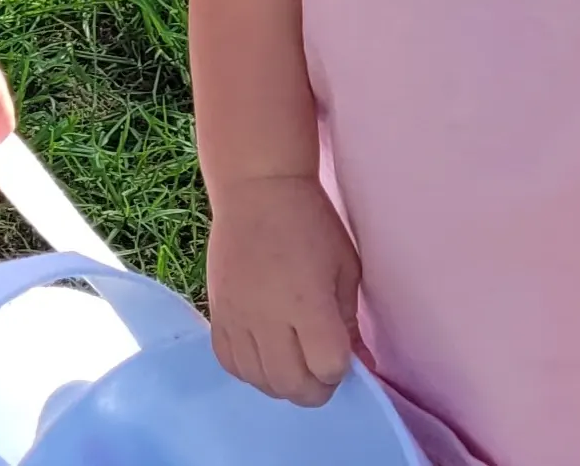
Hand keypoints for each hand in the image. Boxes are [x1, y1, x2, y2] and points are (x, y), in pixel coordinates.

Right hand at [205, 171, 358, 407]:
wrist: (257, 190)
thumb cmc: (311, 224)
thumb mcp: (345, 268)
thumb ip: (350, 322)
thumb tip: (362, 364)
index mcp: (308, 303)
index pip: (328, 367)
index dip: (340, 367)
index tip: (341, 351)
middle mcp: (268, 317)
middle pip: (292, 385)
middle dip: (315, 388)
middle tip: (321, 367)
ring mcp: (237, 317)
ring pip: (259, 381)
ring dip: (283, 382)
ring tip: (293, 360)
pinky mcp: (217, 313)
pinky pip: (230, 364)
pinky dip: (250, 370)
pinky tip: (264, 354)